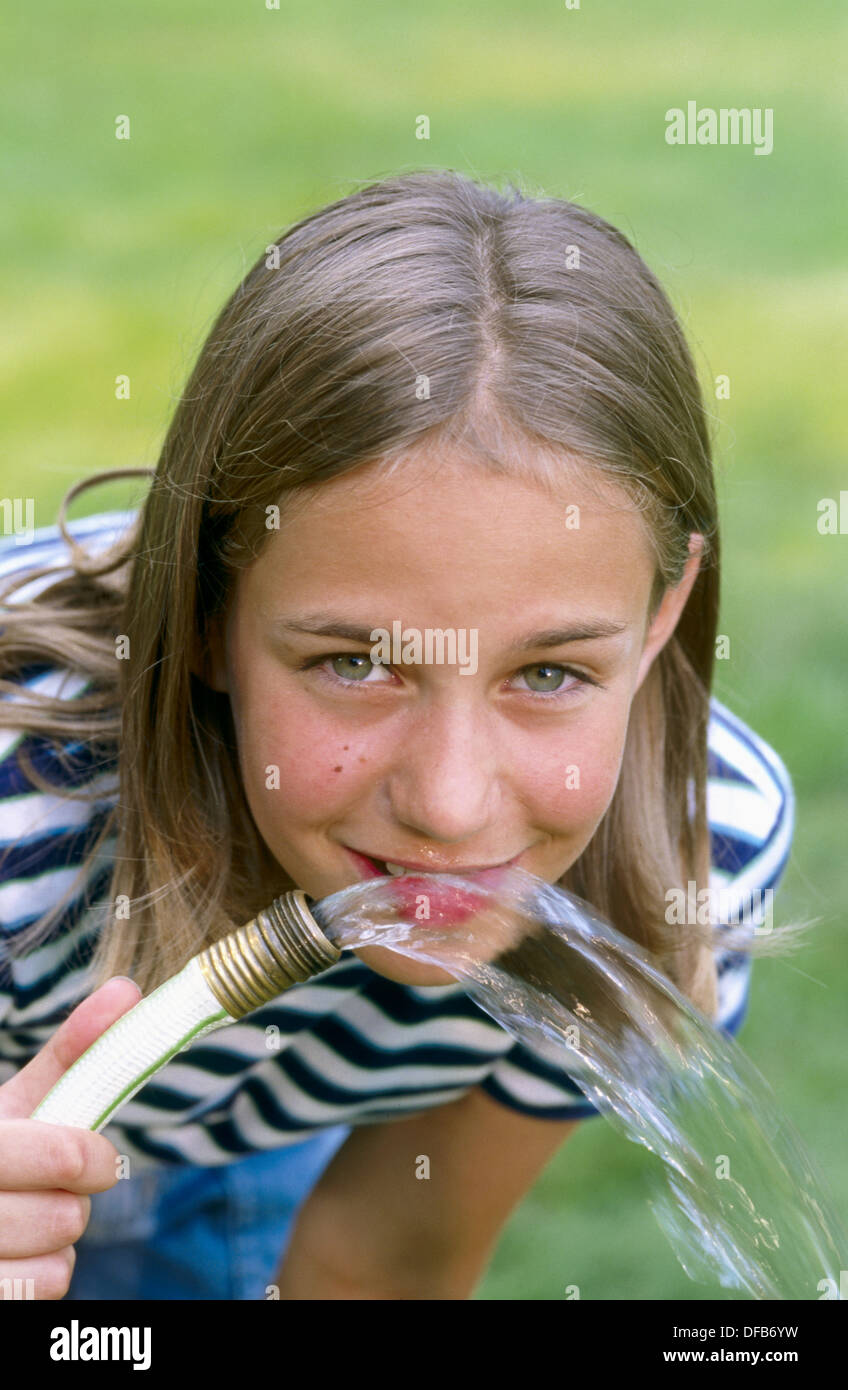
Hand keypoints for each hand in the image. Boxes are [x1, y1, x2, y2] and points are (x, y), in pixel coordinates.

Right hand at [0, 976, 141, 1299]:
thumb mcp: (18, 1103)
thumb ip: (71, 1053)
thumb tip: (128, 991)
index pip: (52, 1154)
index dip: (84, 1156)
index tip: (94, 1155)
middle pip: (63, 1216)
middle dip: (74, 1199)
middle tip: (60, 1188)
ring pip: (54, 1264)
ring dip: (58, 1240)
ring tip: (29, 1216)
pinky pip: (41, 1293)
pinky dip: (44, 1274)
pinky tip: (19, 1253)